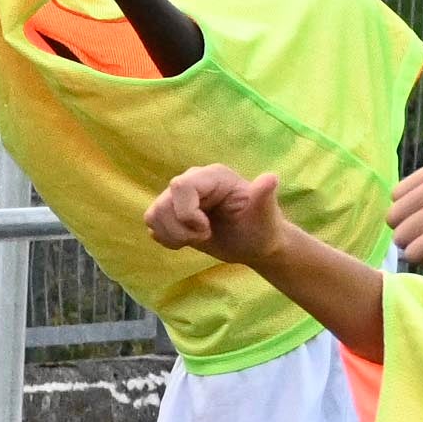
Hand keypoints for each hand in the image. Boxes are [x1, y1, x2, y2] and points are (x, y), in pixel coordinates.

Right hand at [146, 163, 287, 266]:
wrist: (253, 245)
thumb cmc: (261, 228)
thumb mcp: (265, 215)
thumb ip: (264, 196)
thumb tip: (271, 177)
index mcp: (213, 177)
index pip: (180, 186)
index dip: (186, 214)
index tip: (206, 230)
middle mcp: (193, 182)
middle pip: (163, 203)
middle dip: (180, 229)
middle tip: (204, 236)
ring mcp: (178, 197)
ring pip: (153, 214)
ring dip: (172, 235)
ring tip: (196, 239)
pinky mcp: (170, 212)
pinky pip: (152, 224)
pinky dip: (166, 238)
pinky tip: (187, 241)